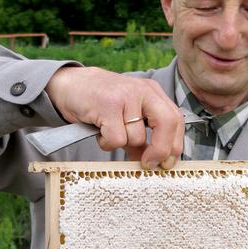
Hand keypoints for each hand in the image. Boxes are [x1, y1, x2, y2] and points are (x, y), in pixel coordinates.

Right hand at [45, 65, 183, 168]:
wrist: (71, 84)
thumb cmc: (101, 103)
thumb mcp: (128, 115)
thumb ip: (144, 135)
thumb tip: (153, 163)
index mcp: (153, 93)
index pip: (176, 120)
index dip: (175, 145)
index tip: (167, 163)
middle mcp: (144, 91)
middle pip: (167, 124)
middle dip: (161, 150)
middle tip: (148, 164)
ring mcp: (126, 96)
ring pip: (137, 138)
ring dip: (122, 145)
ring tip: (109, 133)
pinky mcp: (108, 104)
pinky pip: (116, 139)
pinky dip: (107, 143)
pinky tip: (100, 132)